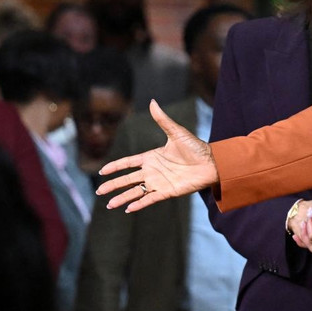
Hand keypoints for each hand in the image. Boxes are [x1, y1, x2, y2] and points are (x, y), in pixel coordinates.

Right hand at [97, 100, 218, 211]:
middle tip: (99, 191)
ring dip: (122, 197)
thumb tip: (152, 101)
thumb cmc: (196, 147)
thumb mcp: (176, 132)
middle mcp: (153, 171)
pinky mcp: (167, 191)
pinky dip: (139, 204)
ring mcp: (159, 182)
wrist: (212, 163)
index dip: (115, 167)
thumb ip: (162, 119)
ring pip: (136, 191)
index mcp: (152, 157)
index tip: (102, 171)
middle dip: (113, 185)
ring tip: (109, 204)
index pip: (128, 163)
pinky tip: (128, 209)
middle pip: (127, 179)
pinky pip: (150, 198)